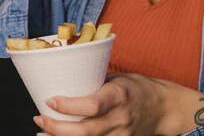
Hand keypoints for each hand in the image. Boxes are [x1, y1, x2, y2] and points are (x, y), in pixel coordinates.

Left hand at [35, 74, 203, 135]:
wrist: (164, 109)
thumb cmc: (138, 88)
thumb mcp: (118, 77)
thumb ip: (94, 80)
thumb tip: (63, 73)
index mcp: (119, 96)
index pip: (92, 105)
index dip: (68, 106)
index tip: (50, 100)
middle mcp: (120, 118)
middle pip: (85, 131)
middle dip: (57, 127)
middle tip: (39, 118)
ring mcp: (120, 135)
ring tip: (43, 131)